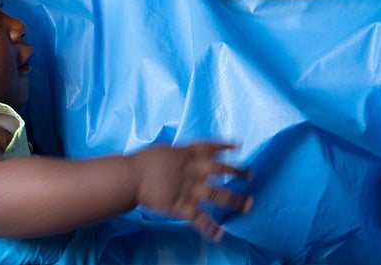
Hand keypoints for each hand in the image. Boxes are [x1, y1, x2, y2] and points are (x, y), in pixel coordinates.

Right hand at [132, 143, 251, 240]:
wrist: (130, 177)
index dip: (225, 146)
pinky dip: (211, 228)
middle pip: (222, 170)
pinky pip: (201, 219)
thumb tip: (186, 154)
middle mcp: (195, 171)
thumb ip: (179, 154)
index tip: (238, 146)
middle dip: (238, 173)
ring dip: (237, 201)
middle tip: (249, 176)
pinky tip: (220, 234)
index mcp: (187, 154)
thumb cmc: (142, 162)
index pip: (211, 147)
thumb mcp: (164, 151)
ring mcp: (191, 189)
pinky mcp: (184, 206)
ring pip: (220, 196)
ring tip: (249, 205)